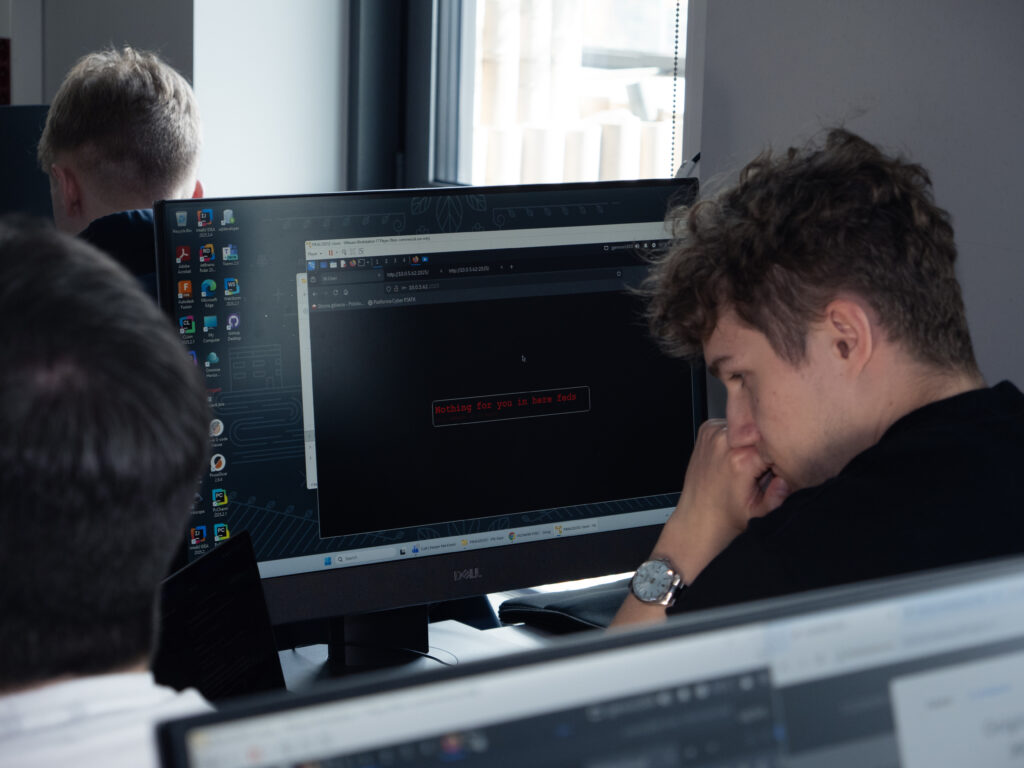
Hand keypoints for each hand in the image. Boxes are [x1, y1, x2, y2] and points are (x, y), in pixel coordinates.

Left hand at [660, 419, 789, 582]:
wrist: (699, 516)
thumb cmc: (728, 515)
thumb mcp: (759, 513)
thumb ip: (778, 497)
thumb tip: (788, 478)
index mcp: (741, 460)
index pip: (775, 442)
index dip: (780, 454)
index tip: (775, 468)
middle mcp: (726, 442)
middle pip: (761, 429)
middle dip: (765, 443)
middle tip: (759, 466)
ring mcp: (714, 433)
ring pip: (747, 424)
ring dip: (750, 438)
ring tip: (743, 461)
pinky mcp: (706, 429)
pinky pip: (731, 423)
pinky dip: (736, 434)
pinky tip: (731, 454)